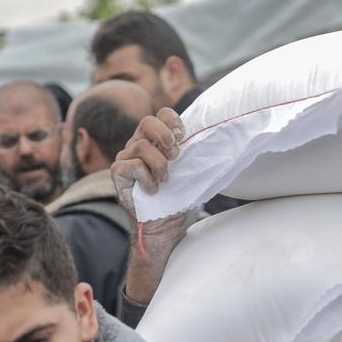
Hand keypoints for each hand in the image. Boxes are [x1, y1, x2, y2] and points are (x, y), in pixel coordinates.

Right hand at [111, 107, 191, 303]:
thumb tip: (223, 142)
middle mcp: (138, 145)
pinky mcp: (117, 175)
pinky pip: (130, 165)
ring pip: (141, 146)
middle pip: (147, 121)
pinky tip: (154, 190)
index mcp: (156, 141)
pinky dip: (146, 178)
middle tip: (177, 156)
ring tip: (166, 180)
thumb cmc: (179, 199)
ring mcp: (125, 159)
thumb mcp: (192, 172)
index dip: (173, 120)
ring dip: (160, 164)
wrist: (164, 227)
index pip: (161, 115)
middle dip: (165, 137)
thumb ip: (196, 154)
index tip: (184, 136)